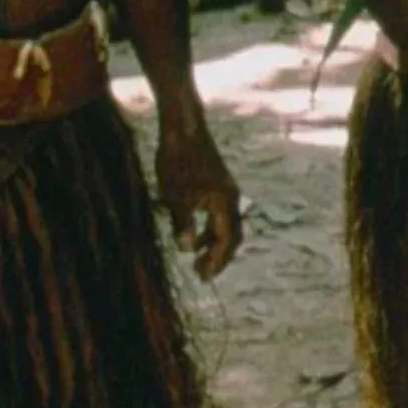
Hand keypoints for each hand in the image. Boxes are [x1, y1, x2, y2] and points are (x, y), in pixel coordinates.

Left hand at [154, 117, 241, 280]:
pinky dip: (210, 228)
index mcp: (224, 203)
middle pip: (233, 235)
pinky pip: (220, 214)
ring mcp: (226, 191)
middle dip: (219, 256)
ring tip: (195, 257)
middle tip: (201, 273)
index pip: (226, 240)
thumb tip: (186, 250)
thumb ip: (182, 225)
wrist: (183, 131)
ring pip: (226, 225)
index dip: (216, 260)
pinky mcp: (218, 186)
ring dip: (213, 243)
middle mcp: (231, 198)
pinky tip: (192, 233)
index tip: (203, 276)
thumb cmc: (177, 163)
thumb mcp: (175, 197)